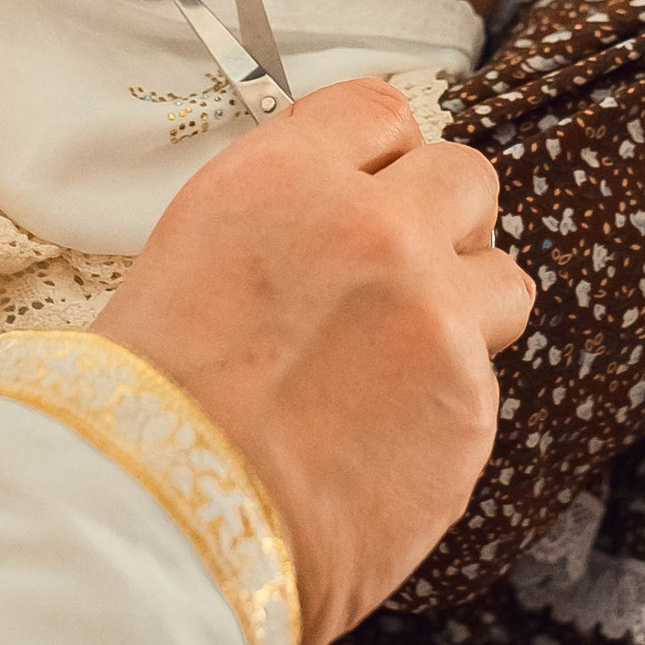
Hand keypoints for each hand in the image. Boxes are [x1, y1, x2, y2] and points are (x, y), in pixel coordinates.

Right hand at [95, 81, 531, 644]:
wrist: (157, 533)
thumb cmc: (140, 413)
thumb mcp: (183, 262)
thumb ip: (278, 220)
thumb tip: (321, 222)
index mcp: (284, 179)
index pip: (377, 111)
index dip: (377, 154)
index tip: (373, 185)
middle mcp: (375, 232)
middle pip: (466, 177)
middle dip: (440, 219)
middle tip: (400, 272)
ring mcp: (436, 320)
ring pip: (504, 278)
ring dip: (467, 307)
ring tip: (405, 360)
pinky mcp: (471, 408)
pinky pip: (487, 382)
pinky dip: (447, 404)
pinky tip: (382, 440)